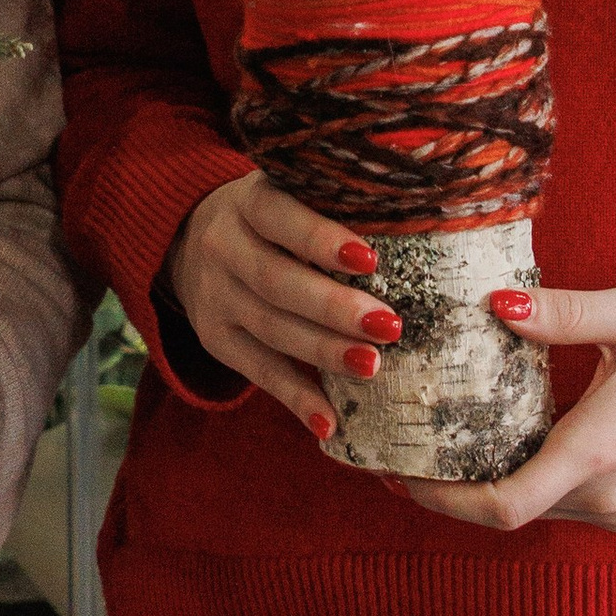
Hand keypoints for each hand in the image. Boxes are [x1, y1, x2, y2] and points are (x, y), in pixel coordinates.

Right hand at [163, 171, 399, 446]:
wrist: (191, 241)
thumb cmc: (276, 219)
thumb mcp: (290, 195)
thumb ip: (337, 206)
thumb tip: (424, 221)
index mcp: (249, 201)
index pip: (278, 216)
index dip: (320, 238)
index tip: (370, 259)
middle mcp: (223, 246)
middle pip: (276, 280)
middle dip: (333, 307)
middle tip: (388, 326)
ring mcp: (215, 296)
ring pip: (270, 328)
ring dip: (323, 352)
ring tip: (371, 366)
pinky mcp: (216, 338)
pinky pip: (258, 371)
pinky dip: (295, 398)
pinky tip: (329, 421)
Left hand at [397, 284, 615, 535]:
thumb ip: (561, 313)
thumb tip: (495, 303)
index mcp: (596, 452)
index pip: (504, 504)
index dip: (442, 499)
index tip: (399, 471)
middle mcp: (603, 496)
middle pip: (504, 509)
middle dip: (446, 488)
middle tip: (394, 449)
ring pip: (528, 509)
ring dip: (479, 485)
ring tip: (429, 442)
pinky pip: (553, 504)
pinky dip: (515, 482)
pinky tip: (486, 445)